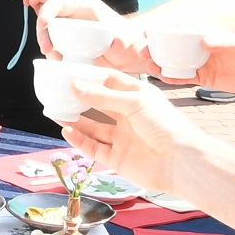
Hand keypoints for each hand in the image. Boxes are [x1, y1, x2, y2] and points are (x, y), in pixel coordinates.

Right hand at [36, 0, 152, 73]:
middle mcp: (75, 13)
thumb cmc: (130, 43)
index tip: (44, 23)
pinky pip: (53, 42)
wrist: (130, 55)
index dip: (48, 9)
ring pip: (48, 30)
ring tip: (55, 59)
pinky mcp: (68, 40)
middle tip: (46, 49)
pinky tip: (58, 61)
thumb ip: (125, 39)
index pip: (59, 0)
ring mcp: (70, 26)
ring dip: (46, 43)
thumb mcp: (129, 40)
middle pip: (48, 15)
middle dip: (42, 31)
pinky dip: (52, 51)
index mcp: (87, 6)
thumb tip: (119, 43)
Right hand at [57, 69, 200, 193]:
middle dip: (78, 99)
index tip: (70, 72)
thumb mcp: (134, 102)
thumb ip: (102, 96)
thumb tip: (75, 86)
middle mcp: (129, 117)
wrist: (180, 162)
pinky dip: (79, 139)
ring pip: (92, 127)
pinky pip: (93, 147)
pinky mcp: (117, 158)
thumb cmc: (166, 125)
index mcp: (137, 98)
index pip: (110, 82)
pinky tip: (66, 130)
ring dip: (74, 119)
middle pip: (98, 106)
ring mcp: (122, 139)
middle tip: (57, 92)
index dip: (91, 77)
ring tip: (54, 111)